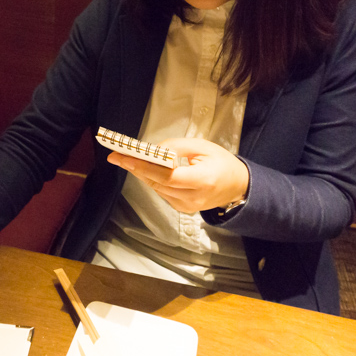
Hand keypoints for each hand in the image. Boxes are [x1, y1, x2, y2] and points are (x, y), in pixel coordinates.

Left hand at [107, 137, 248, 213]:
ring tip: (125, 159)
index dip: (144, 167)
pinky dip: (152, 179)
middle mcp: (193, 198)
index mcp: (202, 180)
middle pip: (158, 183)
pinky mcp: (183, 209)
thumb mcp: (203, 147)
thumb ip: (178, 147)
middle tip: (116, 155)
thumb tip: (154, 149)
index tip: (125, 157)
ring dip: (141, 173)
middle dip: (136, 168)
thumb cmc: (222, 162)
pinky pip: (162, 192)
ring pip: (157, 188)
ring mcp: (187, 207)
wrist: (238, 187)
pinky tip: (142, 168)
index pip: (167, 175)